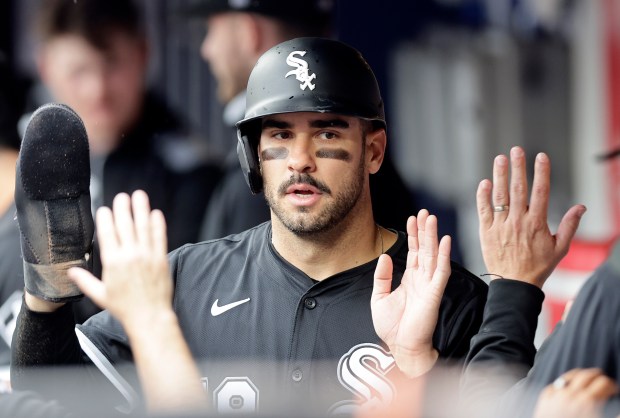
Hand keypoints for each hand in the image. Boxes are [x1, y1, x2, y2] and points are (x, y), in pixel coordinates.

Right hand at [68, 190, 172, 330]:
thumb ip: (85, 281)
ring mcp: (147, 256)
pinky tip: (156, 213)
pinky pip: (159, 237)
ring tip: (139, 195)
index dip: (106, 219)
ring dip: (141, 209)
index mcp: (113, 263)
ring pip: (143, 227)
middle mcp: (130, 256)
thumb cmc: (125, 308)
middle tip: (122, 196)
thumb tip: (70, 272)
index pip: (107, 234)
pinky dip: (158, 224)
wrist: (149, 317)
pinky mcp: (161, 259)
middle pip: (125, 225)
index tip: (105, 208)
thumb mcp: (100, 296)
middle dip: (123, 208)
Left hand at [371, 210, 451, 377]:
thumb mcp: (379, 297)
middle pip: (424, 249)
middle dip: (424, 230)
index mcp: (409, 279)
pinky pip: (441, 272)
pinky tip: (444, 242)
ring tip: (431, 219)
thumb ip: (382, 276)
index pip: (413, 252)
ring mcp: (429, 285)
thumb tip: (385, 256)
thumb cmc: (392, 327)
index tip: (411, 219)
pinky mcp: (434, 293)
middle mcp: (421, 279)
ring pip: (433, 255)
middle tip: (424, 213)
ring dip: (433, 237)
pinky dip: (444, 256)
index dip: (413, 235)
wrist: (400, 347)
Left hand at [477, 146, 585, 287]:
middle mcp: (518, 222)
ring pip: (499, 196)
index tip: (541, 156)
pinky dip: (483, 196)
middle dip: (517, 167)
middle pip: (518, 189)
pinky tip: (484, 183)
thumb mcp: (560, 248)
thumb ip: (570, 225)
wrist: (514, 284)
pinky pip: (484, 210)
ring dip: (499, 176)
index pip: (540, 192)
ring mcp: (500, 226)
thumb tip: (581, 207)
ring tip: (500, 159)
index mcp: (537, 223)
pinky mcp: (486, 232)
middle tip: (516, 150)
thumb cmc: (538, 266)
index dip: (541, 172)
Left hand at [533, 368, 617, 417]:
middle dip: (598, 376)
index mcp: (588, 402)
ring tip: (587, 380)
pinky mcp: (544, 400)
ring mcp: (556, 396)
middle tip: (604, 381)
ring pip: (569, 376)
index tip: (614, 390)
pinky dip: (563, 385)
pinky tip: (568, 388)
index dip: (612, 386)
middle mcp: (571, 395)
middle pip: (587, 375)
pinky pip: (554, 386)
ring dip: (580, 376)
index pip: (604, 383)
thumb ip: (613, 415)